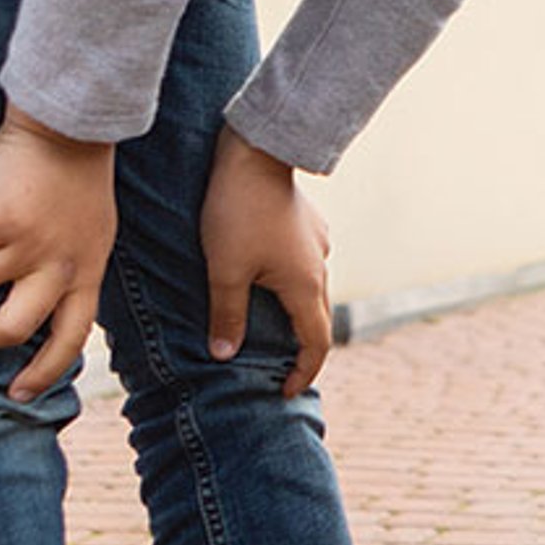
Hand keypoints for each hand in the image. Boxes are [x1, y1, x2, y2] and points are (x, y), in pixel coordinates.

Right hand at [0, 106, 117, 400]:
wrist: (70, 122)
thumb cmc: (75, 172)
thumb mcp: (87, 229)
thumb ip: (65, 264)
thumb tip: (21, 295)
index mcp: (86, 272)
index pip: (71, 337)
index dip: (44, 370)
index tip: (18, 393)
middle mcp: (62, 266)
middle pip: (13, 328)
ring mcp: (33, 244)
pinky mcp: (5, 220)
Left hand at [200, 128, 336, 396]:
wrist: (255, 154)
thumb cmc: (236, 213)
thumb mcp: (224, 270)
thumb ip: (227, 316)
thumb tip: (225, 355)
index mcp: (304, 287)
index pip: (315, 344)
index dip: (303, 372)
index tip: (285, 391)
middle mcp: (320, 269)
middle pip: (317, 319)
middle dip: (300, 347)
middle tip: (277, 365)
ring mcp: (317, 244)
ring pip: (310, 290)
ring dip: (293, 311)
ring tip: (266, 320)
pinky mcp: (308, 225)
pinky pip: (303, 265)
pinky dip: (289, 282)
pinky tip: (264, 274)